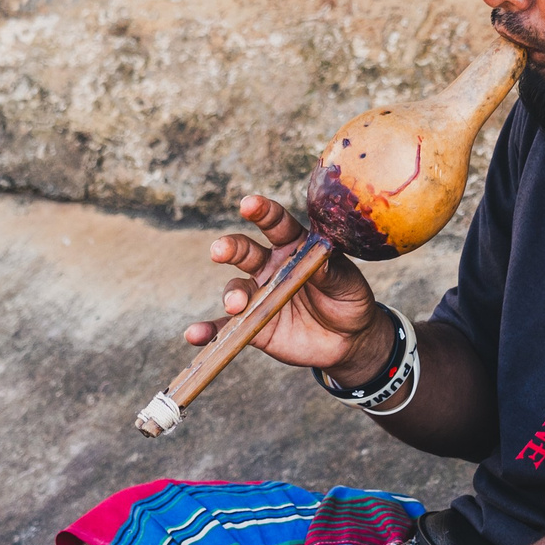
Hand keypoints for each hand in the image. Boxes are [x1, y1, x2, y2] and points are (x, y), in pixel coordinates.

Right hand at [187, 195, 387, 382]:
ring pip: (235, 289)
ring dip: (231, 295)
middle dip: (230, 248)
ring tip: (235, 305)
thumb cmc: (349, 300)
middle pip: (245, 252)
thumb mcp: (348, 284)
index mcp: (294, 246)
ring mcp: (258, 295)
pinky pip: (226, 327)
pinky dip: (209, 331)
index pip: (276, 224)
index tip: (249, 204)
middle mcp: (271, 266)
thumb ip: (332, 273)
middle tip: (219, 250)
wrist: (348, 340)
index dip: (263, 212)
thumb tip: (319, 260)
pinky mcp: (252, 325)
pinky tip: (195, 335)